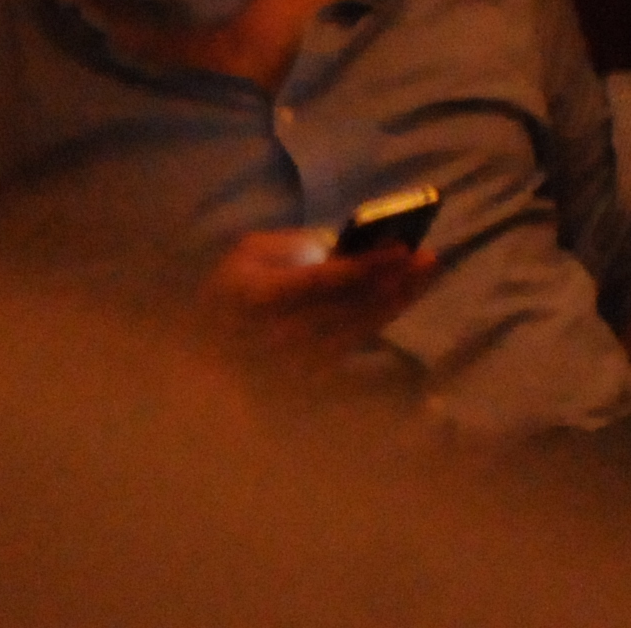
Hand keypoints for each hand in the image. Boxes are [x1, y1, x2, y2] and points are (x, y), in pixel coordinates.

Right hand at [196, 228, 439, 379]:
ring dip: (394, 303)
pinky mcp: (296, 382)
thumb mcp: (256, 251)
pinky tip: (407, 296)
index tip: (401, 248)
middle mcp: (261, 339)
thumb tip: (352, 248)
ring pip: (351, 334)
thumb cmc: (237, 283)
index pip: (311, 285)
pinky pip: (348, 350)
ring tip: (427, 273)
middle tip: (427, 259)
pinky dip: (380, 321)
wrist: (204, 337)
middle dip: (388, 284)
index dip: (360, 267)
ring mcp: (280, 366)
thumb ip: (298, 247)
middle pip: (340, 311)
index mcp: (245, 298)